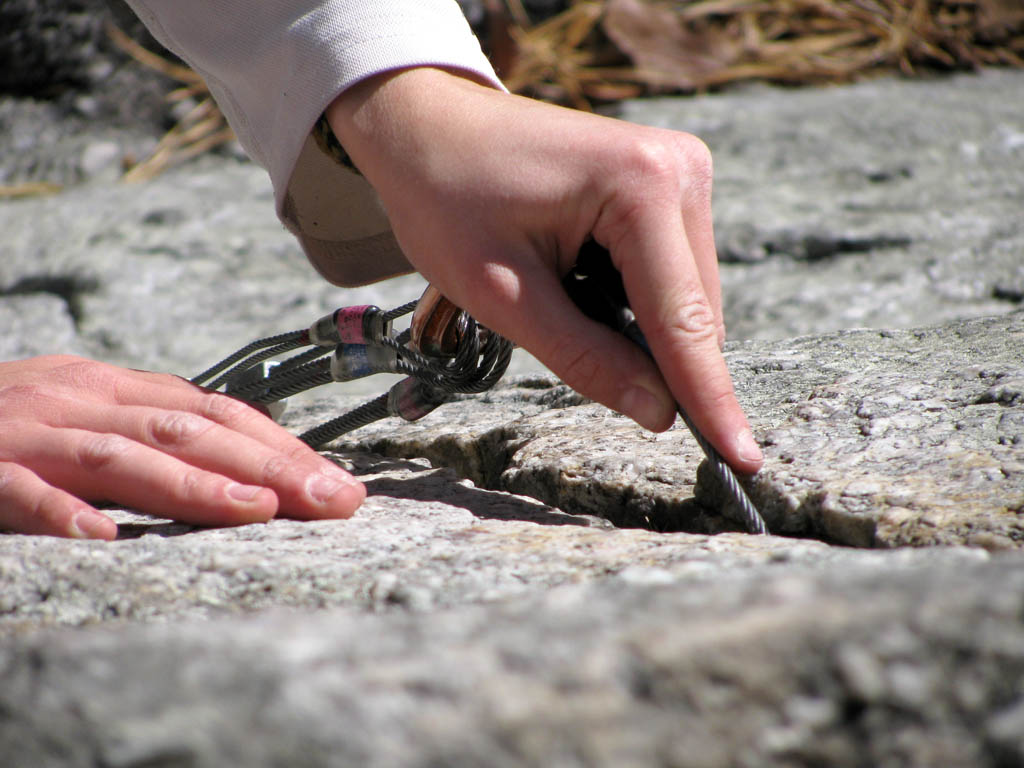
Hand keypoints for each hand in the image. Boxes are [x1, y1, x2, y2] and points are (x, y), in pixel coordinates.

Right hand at [0, 356, 364, 538]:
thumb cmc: (11, 422)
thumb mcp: (89, 413)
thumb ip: (153, 431)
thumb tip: (244, 466)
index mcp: (115, 386)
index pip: (217, 411)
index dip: (281, 446)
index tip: (338, 484)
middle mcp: (82, 397)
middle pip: (190, 429)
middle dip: (269, 465)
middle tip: (332, 501)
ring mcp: (30, 430)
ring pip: (121, 454)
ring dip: (193, 484)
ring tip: (255, 510)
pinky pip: (18, 488)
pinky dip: (59, 510)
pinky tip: (101, 538)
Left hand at [327, 68, 762, 473]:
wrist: (425, 123)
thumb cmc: (446, 198)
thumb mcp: (502, 293)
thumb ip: (585, 357)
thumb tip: (660, 414)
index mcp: (641, 187)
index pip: (683, 321)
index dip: (709, 399)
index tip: (744, 463)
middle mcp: (680, 170)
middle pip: (694, 312)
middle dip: (658, 362)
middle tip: (569, 352)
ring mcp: (678, 171)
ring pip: (685, 297)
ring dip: (640, 329)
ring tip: (554, 296)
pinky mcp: (665, 182)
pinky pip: (669, 272)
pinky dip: (634, 302)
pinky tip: (575, 281)